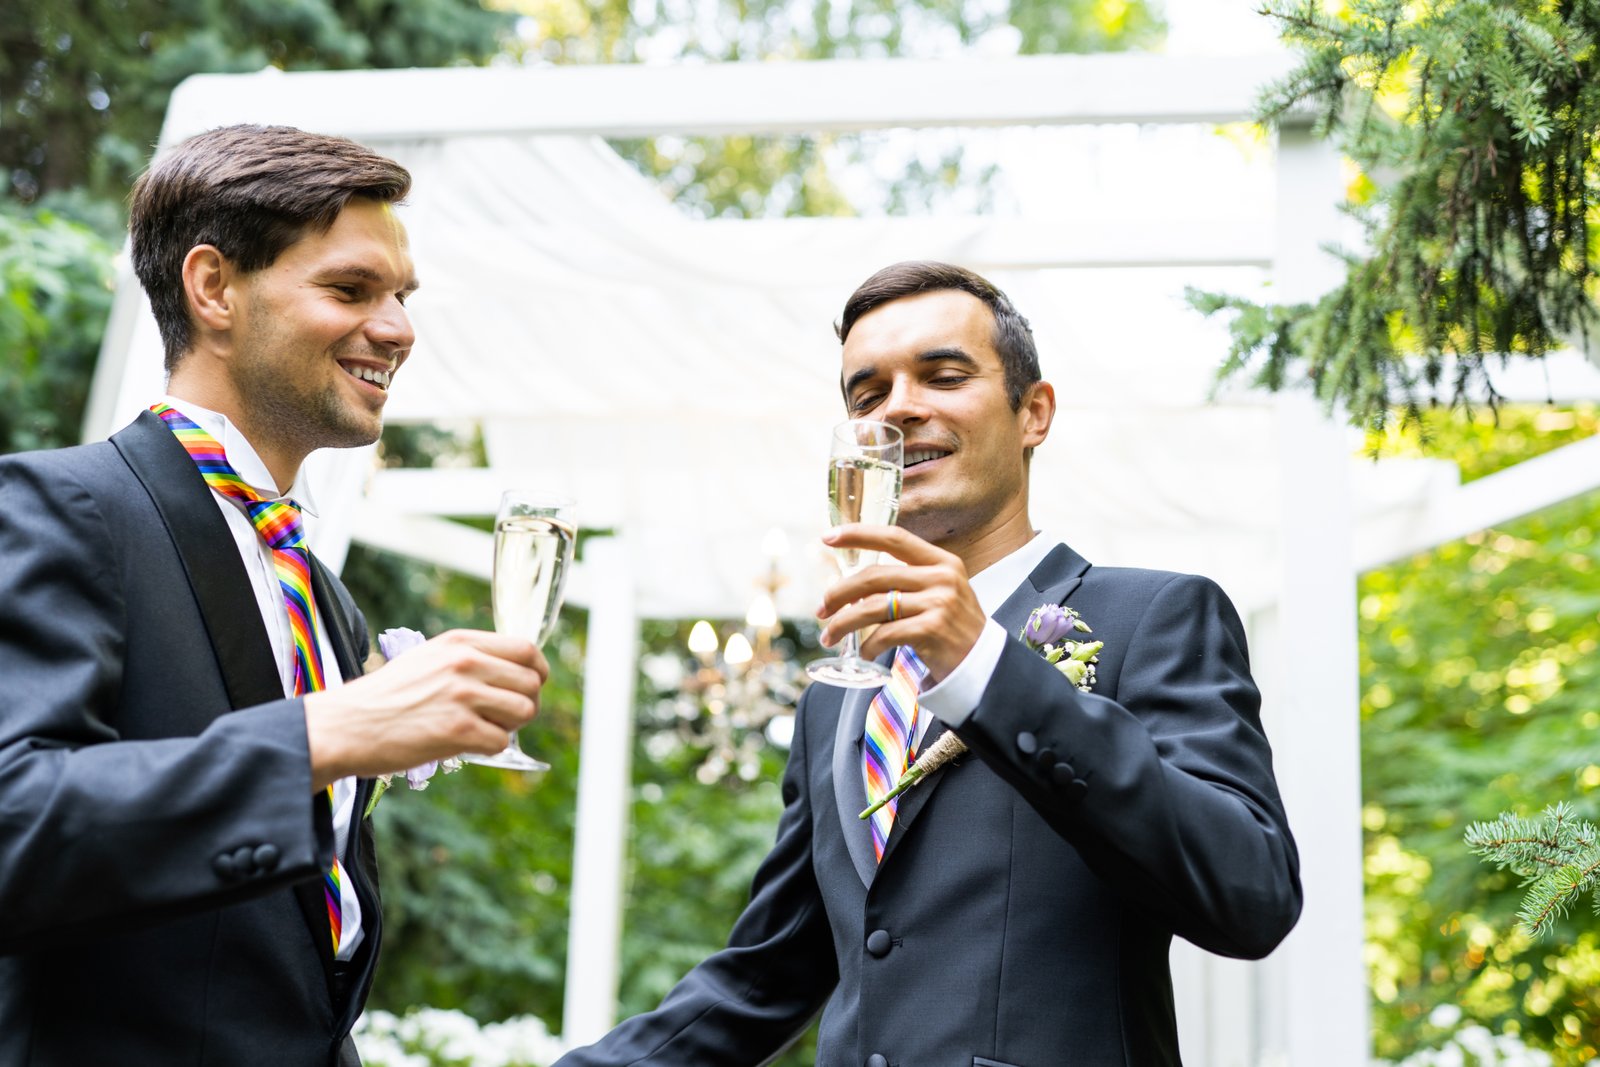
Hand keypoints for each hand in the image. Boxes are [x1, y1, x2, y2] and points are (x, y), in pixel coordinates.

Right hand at [304, 629, 547, 789]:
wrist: (345, 726)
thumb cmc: (385, 697)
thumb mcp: (428, 659)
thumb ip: (468, 659)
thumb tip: (514, 672)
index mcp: (460, 642)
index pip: (526, 649)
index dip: (537, 671)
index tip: (531, 685)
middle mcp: (465, 663)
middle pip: (531, 682)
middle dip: (527, 703)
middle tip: (505, 717)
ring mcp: (463, 695)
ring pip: (524, 711)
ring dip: (510, 726)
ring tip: (484, 729)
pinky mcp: (458, 729)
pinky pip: (501, 741)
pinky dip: (489, 747)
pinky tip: (465, 744)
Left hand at [816, 524, 986, 682]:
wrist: (983, 663)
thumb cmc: (953, 627)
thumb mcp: (941, 592)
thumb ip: (908, 581)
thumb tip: (853, 584)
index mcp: (942, 562)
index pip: (895, 538)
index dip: (859, 534)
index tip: (828, 537)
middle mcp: (942, 577)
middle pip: (875, 576)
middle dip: (839, 592)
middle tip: (822, 608)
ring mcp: (938, 603)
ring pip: (874, 606)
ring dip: (844, 623)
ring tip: (830, 635)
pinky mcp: (932, 630)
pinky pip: (886, 634)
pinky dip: (868, 646)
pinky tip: (864, 653)